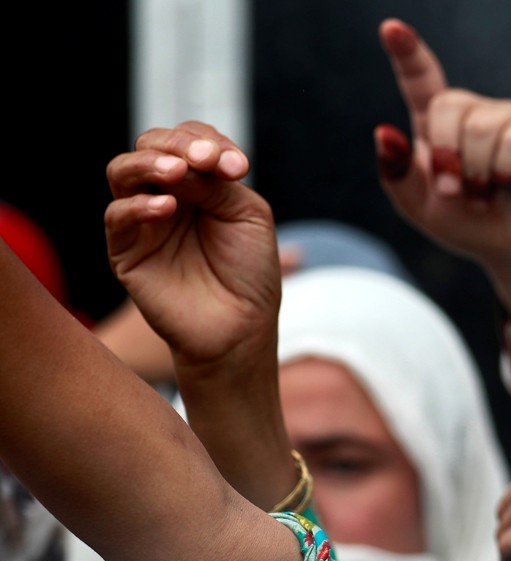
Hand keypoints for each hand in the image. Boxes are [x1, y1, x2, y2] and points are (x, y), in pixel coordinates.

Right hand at [105, 122, 278, 367]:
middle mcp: (168, 194)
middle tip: (204, 160)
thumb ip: (217, 184)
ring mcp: (144, 220)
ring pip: (123, 171)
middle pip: (152, 146)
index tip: (238, 167)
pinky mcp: (126, 250)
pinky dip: (140, 205)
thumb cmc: (249, 272)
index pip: (190, 141)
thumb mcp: (247, 215)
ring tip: (177, 172)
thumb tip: (181, 164)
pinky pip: (117, 215)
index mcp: (201, 183)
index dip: (208, 142)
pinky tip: (168, 209)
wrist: (240, 327)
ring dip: (150, 163)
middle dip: (178, 144)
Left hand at [375, 19, 510, 276]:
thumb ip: (396, 172)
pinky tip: (508, 184)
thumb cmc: (464, 222)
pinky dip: (502, 172)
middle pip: (448, 105)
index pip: (420, 79)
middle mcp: (473, 111)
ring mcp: (507, 116)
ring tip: (485, 194)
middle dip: (445, 155)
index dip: (407, 52)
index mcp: (437, 122)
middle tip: (454, 191)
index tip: (391, 29)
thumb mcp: (418, 205)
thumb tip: (386, 132)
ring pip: (480, 128)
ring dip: (476, 174)